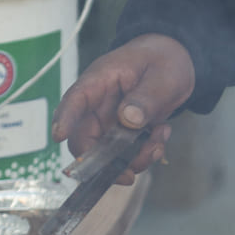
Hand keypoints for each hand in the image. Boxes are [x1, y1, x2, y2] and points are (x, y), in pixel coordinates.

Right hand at [53, 35, 195, 181]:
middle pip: (85, 139)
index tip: (58, 136)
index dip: (65, 119)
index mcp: (100, 81)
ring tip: (159, 140)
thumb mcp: (162, 76)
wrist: (175, 62)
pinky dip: (145, 153)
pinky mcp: (123, 133)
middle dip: (105, 162)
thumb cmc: (163, 60)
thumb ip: (146, 98)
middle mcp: (98, 105)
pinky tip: (161, 134)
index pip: (75, 99)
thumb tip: (129, 119)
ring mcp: (109, 121)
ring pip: (106, 154)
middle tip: (130, 174)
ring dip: (133, 159)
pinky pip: (126, 154)